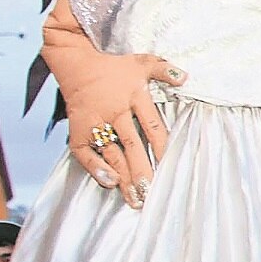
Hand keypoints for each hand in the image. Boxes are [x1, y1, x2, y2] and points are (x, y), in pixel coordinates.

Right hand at [45, 5, 185, 207]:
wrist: (75, 62)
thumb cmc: (113, 67)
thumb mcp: (142, 62)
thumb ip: (165, 70)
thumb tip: (185, 77)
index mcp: (134, 97)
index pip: (153, 127)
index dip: (162, 148)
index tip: (171, 168)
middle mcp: (115, 112)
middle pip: (132, 146)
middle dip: (142, 171)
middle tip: (152, 193)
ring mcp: (96, 122)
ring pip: (112, 153)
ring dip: (123, 177)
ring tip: (135, 198)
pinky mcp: (78, 130)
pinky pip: (85, 153)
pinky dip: (95, 168)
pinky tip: (109, 182)